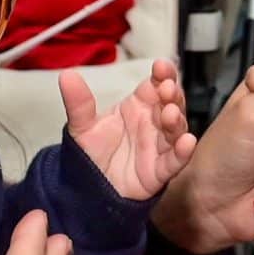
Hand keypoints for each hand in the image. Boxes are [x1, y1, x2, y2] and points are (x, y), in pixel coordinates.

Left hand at [59, 60, 196, 201]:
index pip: (155, 84)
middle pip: (170, 103)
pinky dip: (183, 152)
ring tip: (171, 112)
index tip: (162, 66)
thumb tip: (66, 75)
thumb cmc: (92, 153)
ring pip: (175, 129)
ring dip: (177, 119)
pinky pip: (175, 161)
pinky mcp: (160, 171)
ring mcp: (159, 146)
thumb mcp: (82, 126)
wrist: (88, 188)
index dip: (162, 74)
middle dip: (172, 94)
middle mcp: (153, 123)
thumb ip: (78, 103)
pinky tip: (187, 142)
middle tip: (167, 88)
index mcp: (138, 106)